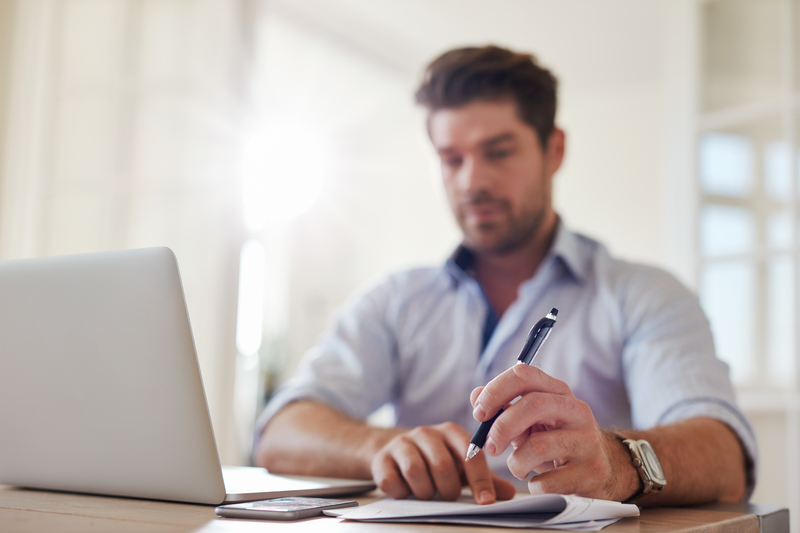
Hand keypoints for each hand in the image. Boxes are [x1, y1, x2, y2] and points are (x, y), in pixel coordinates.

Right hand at [370, 421, 516, 503]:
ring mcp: (401, 443)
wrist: (394, 452)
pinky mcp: (381, 459)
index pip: (470, 454)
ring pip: (416, 472)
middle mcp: (426, 433)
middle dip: (448, 490)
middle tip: (448, 495)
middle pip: (442, 466)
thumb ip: (485, 479)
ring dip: (425, 492)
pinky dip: (401, 493)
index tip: (485, 502)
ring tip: (428, 493)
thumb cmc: (435, 460)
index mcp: (451, 432)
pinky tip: (405, 491)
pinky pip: (392, 481)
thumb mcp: (461, 467)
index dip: (480, 480)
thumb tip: (510, 494)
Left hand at [470, 364, 637, 500]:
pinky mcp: (592, 471)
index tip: (479, 413)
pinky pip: (550, 480)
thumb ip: (503, 406)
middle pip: (533, 405)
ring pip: (539, 446)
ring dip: (516, 462)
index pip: (524, 374)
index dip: (495, 391)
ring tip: (517, 467)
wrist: (602, 469)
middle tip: (489, 447)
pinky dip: (534, 485)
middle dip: (501, 427)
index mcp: (558, 391)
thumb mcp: (531, 421)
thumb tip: (476, 395)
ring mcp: (588, 440)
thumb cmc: (556, 441)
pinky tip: (537, 483)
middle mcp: (576, 410)